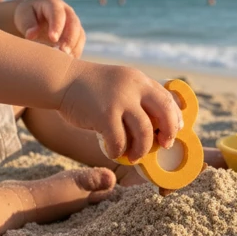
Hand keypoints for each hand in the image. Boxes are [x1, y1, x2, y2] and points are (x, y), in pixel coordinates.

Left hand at [14, 0, 85, 57]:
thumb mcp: (23, 17)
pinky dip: (75, 52)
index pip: (58, 13)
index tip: (53, 39)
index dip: (57, 26)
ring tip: (66, 59)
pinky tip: (68, 61)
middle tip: (62, 52)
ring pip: (79, 34)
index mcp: (53, 4)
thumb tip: (31, 35)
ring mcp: (73, 23)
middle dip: (69, 38)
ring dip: (74, 47)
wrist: (33, 19)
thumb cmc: (26, 17)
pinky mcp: (76, 34)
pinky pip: (80, 43)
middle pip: (73, 23)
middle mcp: (66, 12)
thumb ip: (27, 24)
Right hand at [57, 61, 183, 162]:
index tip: (173, 132)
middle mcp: (134, 88)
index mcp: (140, 80)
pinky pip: (119, 141)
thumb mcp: (120, 83)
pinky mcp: (104, 115)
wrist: (62, 79)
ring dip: (141, 149)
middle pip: (165, 113)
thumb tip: (158, 127)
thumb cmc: (91, 88)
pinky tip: (113, 152)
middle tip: (163, 146)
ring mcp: (119, 100)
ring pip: (144, 132)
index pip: (168, 99)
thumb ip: (138, 98)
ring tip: (134, 156)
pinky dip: (118, 151)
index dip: (175, 119)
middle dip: (168, 133)